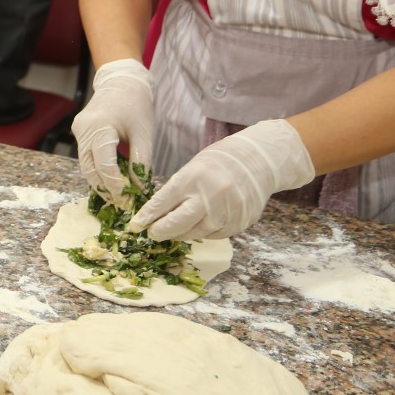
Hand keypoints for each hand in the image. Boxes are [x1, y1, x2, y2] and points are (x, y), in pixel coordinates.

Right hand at [71, 59, 153, 203]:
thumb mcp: (144, 133)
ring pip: (86, 166)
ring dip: (100, 182)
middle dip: (105, 188)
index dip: (115, 185)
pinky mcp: (79, 132)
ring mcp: (78, 131)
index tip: (128, 199)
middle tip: (122, 204)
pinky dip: (98, 170)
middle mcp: (83, 130)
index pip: (104, 164)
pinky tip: (112, 179)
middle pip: (89, 169)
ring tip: (118, 195)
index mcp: (100, 127)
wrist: (121, 81)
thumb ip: (140, 162)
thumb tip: (139, 189)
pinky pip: (87, 157)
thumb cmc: (136, 104)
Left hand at [128, 119, 314, 240]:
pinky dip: (204, 232)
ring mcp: (228, 211)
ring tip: (175, 229)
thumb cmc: (219, 162)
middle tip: (152, 233)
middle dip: (161, 231)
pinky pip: (215, 234)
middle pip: (178, 223)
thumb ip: (178, 190)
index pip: (163, 202)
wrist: (259, 160)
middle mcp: (210, 195)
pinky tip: (200, 224)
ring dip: (182, 233)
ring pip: (196, 233)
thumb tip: (156, 213)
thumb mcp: (193, 167)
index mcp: (193, 177)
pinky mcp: (241, 222)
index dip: (147, 216)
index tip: (136, 225)